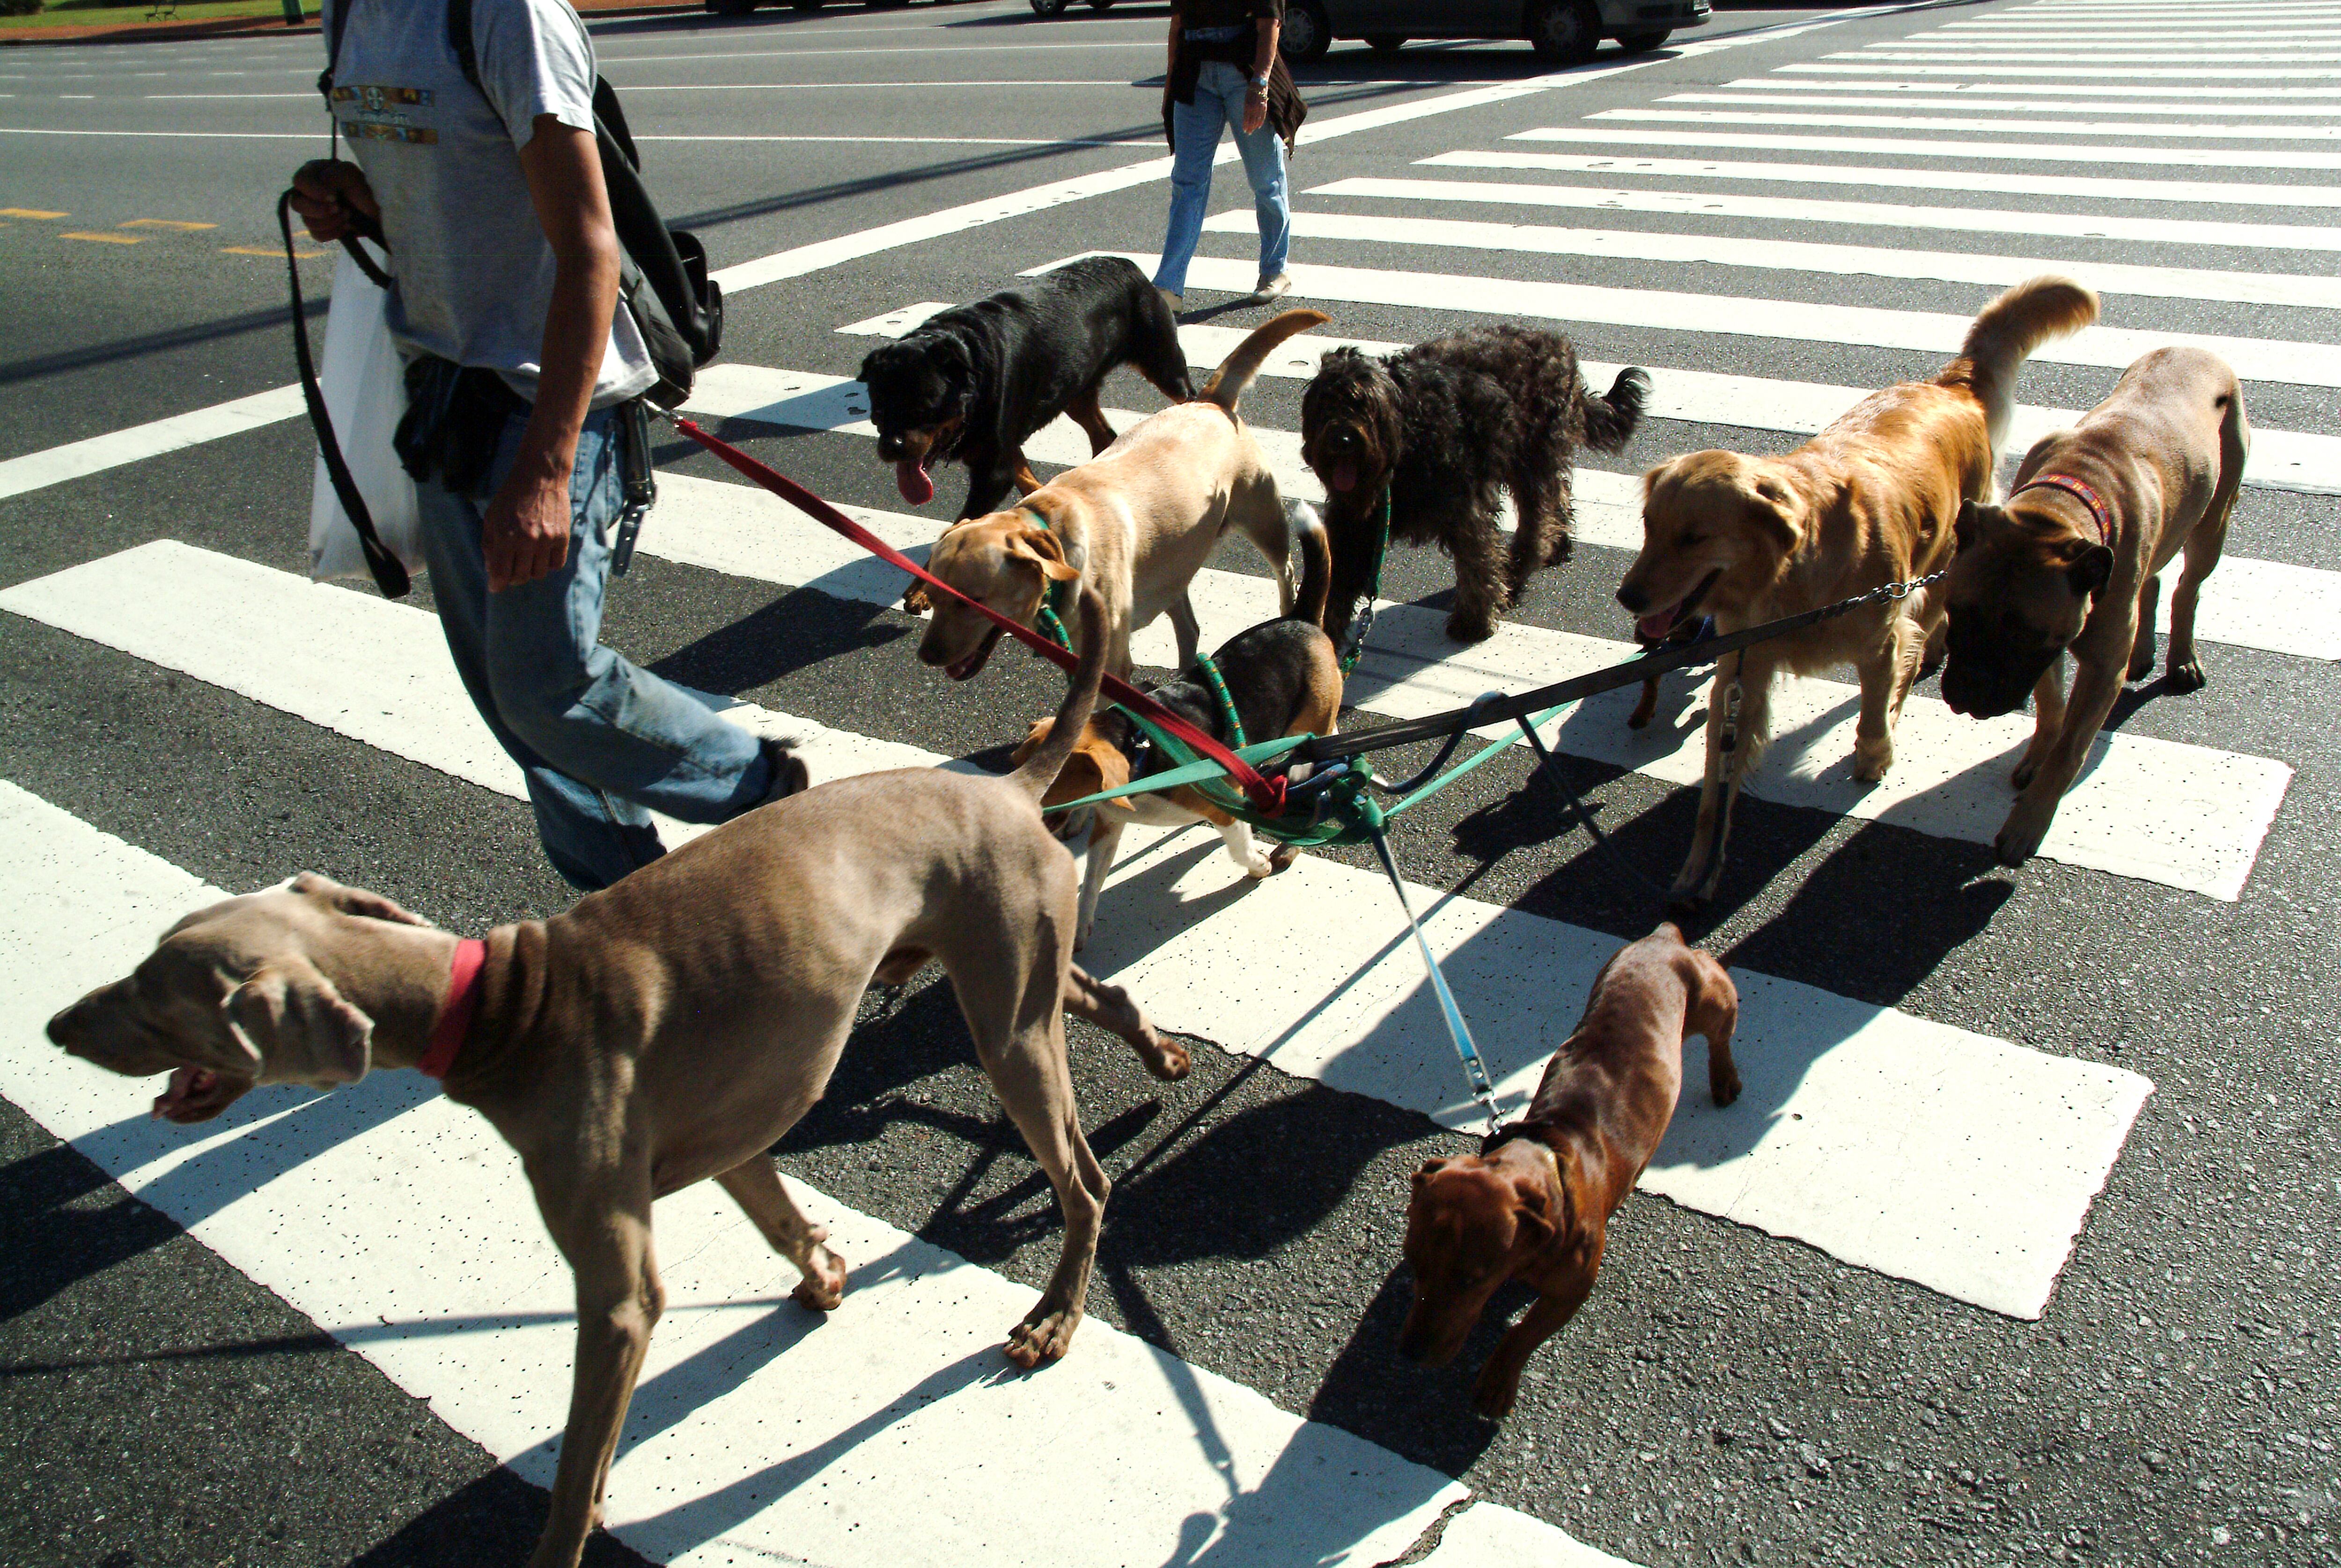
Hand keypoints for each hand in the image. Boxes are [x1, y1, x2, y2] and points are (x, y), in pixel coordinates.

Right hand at [289, 159, 377, 243]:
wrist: (377, 209)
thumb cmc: (363, 187)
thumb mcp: (352, 174)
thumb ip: (335, 174)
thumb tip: (322, 182)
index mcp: (312, 172)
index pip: (300, 181)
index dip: (314, 191)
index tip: (333, 197)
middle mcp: (307, 191)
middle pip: (296, 204)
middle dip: (319, 210)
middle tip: (339, 209)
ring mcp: (311, 210)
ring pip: (307, 221)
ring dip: (330, 221)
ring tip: (348, 216)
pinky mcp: (319, 227)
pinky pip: (316, 234)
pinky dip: (333, 233)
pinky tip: (345, 227)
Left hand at [481, 450, 573, 590]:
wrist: (539, 477)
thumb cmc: (511, 497)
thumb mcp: (492, 518)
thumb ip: (489, 545)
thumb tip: (491, 570)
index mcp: (505, 537)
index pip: (500, 574)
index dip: (496, 584)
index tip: (495, 586)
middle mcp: (526, 542)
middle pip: (520, 577)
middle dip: (513, 577)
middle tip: (512, 569)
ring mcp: (546, 541)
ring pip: (539, 573)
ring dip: (531, 570)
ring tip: (527, 559)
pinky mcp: (562, 538)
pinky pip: (556, 564)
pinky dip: (548, 564)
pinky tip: (542, 554)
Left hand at [1243, 83, 1267, 134]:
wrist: (1259, 83)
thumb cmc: (1251, 91)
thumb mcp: (1246, 99)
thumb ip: (1246, 108)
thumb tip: (1246, 117)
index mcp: (1247, 105)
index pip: (1246, 117)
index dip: (1245, 124)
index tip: (1244, 130)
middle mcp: (1253, 106)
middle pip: (1251, 119)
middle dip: (1249, 127)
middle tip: (1248, 133)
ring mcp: (1259, 106)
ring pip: (1257, 118)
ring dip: (1254, 126)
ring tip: (1252, 131)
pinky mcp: (1264, 105)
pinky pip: (1263, 115)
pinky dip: (1261, 121)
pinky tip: (1259, 126)